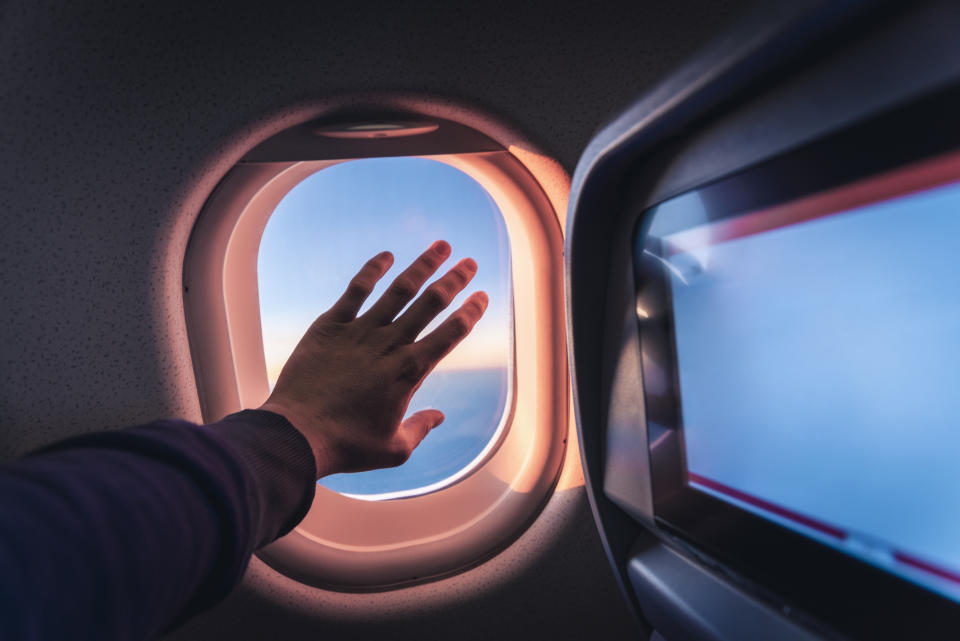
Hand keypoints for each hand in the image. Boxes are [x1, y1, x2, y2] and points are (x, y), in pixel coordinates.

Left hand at [259, 241, 487, 478]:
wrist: (298, 434)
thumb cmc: (346, 445)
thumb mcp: (393, 450)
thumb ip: (420, 429)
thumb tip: (439, 417)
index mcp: (410, 372)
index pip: (450, 334)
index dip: (470, 313)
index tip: (482, 296)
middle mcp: (390, 345)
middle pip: (431, 303)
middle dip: (455, 280)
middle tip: (470, 262)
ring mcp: (360, 331)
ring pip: (399, 290)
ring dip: (423, 266)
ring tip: (441, 246)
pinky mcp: (331, 325)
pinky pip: (355, 290)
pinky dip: (373, 270)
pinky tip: (387, 255)